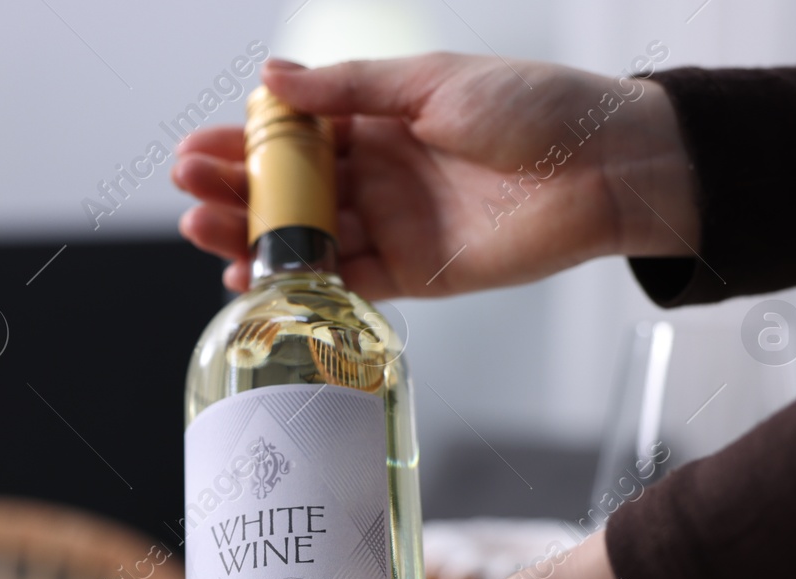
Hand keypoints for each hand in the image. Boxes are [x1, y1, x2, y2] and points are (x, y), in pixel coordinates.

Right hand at [174, 54, 696, 296]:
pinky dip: (300, 283)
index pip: (296, 135)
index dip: (245, 142)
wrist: (606, 168)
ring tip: (204, 231)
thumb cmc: (535, 110)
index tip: (199, 147)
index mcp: (382, 120)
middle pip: (291, 188)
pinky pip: (346, 282)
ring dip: (253, 235)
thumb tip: (273, 79)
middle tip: (189, 191)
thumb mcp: (432, 82)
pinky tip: (254, 280)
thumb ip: (350, 90)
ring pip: (308, 235)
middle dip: (236, 190)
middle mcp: (380, 174)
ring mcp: (394, 225)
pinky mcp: (415, 274)